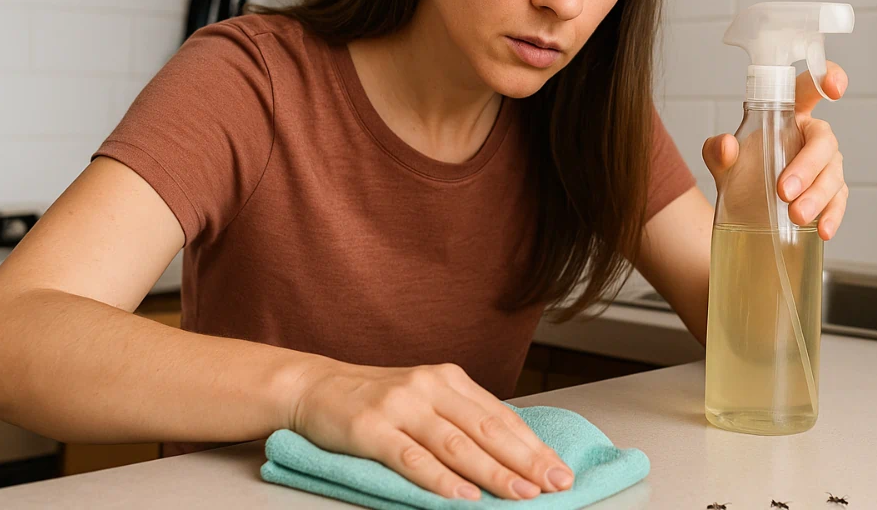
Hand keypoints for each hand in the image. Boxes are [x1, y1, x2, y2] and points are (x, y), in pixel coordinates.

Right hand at [290, 360, 573, 500]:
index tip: (560, 469)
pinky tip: (462, 497)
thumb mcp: (426, 399)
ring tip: (520, 493)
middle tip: (555, 484)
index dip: (533, 445)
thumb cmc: (378, 400)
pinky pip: (411, 458)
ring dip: (492, 473)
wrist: (316, 387)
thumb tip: (513, 454)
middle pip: (486, 429)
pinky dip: (440, 479)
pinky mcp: (371, 428)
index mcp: (450, 379)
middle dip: (525, 460)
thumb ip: (462, 420)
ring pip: (455, 444)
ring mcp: (401, 406)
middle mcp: (430, 387)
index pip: (501, 416)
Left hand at [702, 62, 848, 239]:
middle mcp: (812, 136)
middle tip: (784, 191)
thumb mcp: (721, 160)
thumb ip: (717, 150)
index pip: (809, 88)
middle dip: (807, 166)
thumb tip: (726, 145)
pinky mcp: (830, 194)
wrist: (742, 208)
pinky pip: (838, 201)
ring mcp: (826, 166)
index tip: (834, 89)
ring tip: (796, 216)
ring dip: (818, 195)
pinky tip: (823, 230)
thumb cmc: (740, 170)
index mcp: (790, 114)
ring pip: (833, 174)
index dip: (827, 78)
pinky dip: (833, 215)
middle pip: (823, 142)